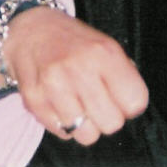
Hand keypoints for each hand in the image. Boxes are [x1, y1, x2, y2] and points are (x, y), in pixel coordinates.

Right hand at [0, 6, 148, 145]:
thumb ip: (124, 73)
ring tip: (80, 105)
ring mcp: (54, 87)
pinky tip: (62, 104)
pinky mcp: (34, 102)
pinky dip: (65, 124)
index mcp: (104, 53)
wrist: (31, 30)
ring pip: (87, 136)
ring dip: (87, 125)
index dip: (132, 104)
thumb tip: (133, 106)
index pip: (135, 101)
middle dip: (110, 117)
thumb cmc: (75, 42)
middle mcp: (80, 69)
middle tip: (101, 103)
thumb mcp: (106, 45)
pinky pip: (63, 134)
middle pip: (112, 123)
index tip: (123, 98)